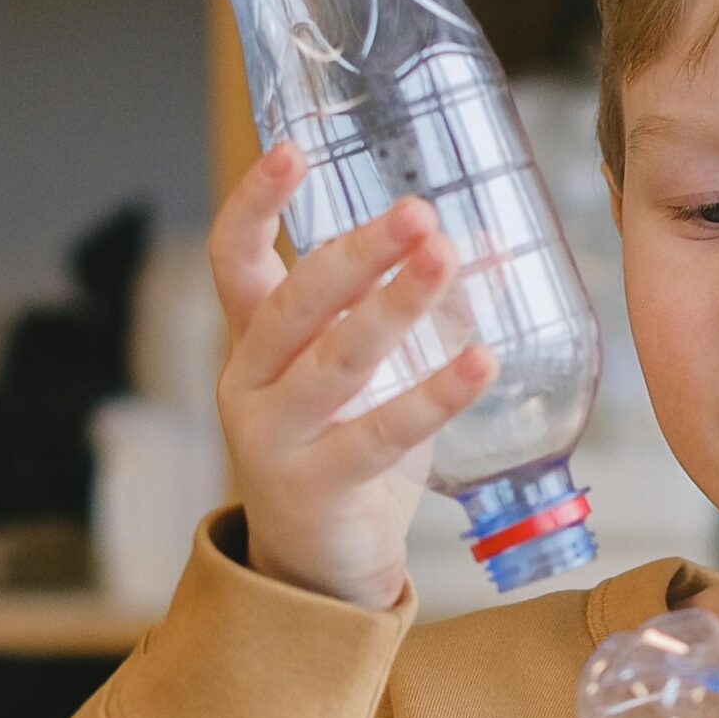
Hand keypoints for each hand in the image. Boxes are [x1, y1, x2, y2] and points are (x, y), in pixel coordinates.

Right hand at [208, 143, 494, 609]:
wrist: (322, 568)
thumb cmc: (348, 454)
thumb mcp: (372, 374)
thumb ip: (416, 311)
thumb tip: (485, 242)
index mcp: (255, 343)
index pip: (233, 258)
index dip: (255, 203)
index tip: (292, 149)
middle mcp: (252, 382)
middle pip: (296, 300)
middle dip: (356, 252)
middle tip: (416, 212)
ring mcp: (275, 436)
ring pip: (335, 359)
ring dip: (394, 306)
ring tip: (444, 259)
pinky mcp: (317, 485)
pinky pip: (380, 432)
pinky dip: (433, 395)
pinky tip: (481, 363)